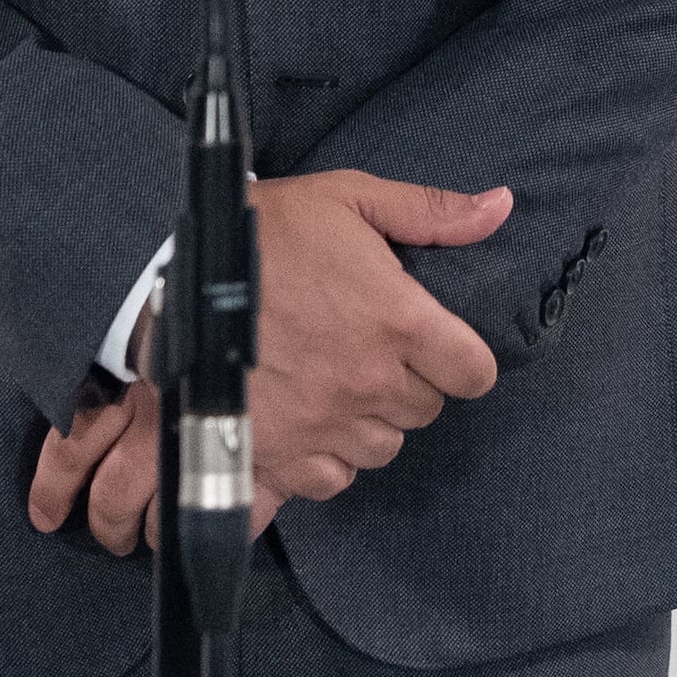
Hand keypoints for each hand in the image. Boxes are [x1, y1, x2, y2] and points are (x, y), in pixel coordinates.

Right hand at [24, 171, 513, 554]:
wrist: (175, 274)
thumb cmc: (266, 231)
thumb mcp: (350, 198)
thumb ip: (432, 211)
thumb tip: (501, 207)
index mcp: (399, 321)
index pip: (474, 373)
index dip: (460, 359)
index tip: (437, 345)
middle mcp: (369, 382)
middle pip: (425, 410)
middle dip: (409, 383)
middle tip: (373, 350)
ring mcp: (325, 425)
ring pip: (383, 448)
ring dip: (370, 420)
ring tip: (338, 382)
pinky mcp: (282, 456)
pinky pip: (333, 478)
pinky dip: (328, 456)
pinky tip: (311, 419)